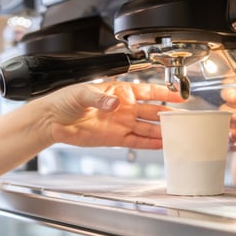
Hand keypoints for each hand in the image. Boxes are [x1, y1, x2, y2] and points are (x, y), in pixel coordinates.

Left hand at [39, 81, 184, 148]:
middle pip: (152, 111)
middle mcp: (124, 107)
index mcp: (120, 91)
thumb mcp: (82, 93)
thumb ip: (99, 98)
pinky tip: (161, 144)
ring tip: (175, 135)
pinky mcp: (116, 138)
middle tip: (181, 120)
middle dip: (167, 115)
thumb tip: (114, 103)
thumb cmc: (65, 100)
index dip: (164, 93)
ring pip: (147, 128)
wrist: (54, 120)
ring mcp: (122, 123)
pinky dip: (149, 144)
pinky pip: (137, 141)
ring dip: (161, 131)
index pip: (148, 91)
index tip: (179, 96)